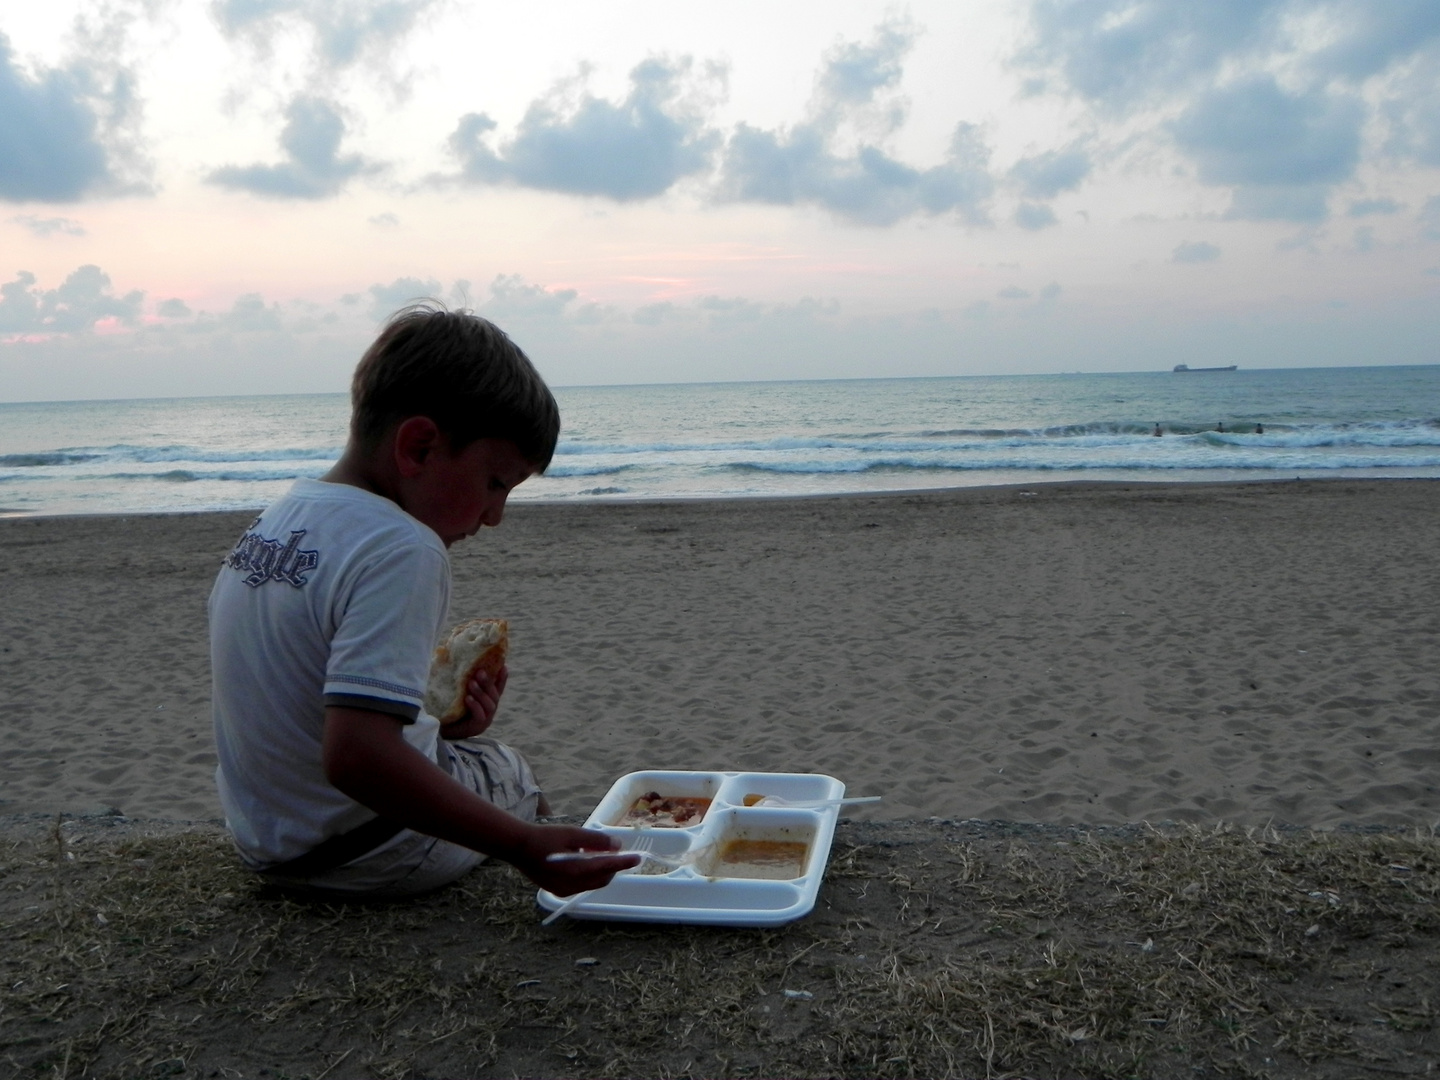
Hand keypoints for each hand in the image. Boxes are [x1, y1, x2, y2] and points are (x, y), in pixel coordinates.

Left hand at [441, 664, 507, 739]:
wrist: (440, 728)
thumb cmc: (449, 708)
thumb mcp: (459, 693)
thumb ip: (465, 683)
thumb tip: (462, 665)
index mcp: (487, 701)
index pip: (498, 688)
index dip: (502, 678)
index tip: (504, 666)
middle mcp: (489, 710)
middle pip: (494, 695)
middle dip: (488, 683)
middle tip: (480, 671)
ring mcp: (485, 720)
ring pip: (490, 705)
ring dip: (481, 693)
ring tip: (471, 682)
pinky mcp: (477, 728)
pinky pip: (480, 716)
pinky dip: (475, 706)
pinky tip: (468, 698)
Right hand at [511, 824, 640, 896]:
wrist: (517, 847)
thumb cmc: (545, 837)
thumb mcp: (572, 834)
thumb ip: (596, 841)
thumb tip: (617, 846)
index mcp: (576, 871)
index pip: (608, 868)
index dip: (624, 862)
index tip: (638, 857)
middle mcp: (571, 885)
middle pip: (602, 879)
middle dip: (613, 867)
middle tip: (617, 853)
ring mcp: (564, 890)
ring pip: (592, 883)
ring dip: (601, 871)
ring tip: (600, 854)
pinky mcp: (557, 890)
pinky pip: (581, 885)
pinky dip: (589, 875)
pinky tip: (584, 861)